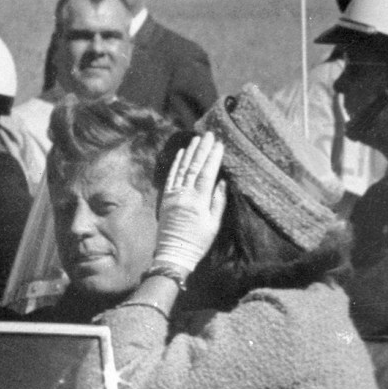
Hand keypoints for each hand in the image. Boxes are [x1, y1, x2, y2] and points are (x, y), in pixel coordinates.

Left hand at [154, 132, 226, 273]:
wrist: (173, 254)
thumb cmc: (198, 242)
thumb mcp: (214, 224)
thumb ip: (218, 202)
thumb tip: (222, 182)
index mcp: (198, 202)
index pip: (207, 174)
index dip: (213, 157)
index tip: (219, 144)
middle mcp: (184, 195)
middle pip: (194, 167)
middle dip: (202, 149)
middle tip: (209, 134)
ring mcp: (173, 196)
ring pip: (182, 169)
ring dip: (189, 153)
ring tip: (197, 139)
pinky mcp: (165, 199)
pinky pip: (171, 177)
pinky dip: (176, 164)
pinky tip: (181, 153)